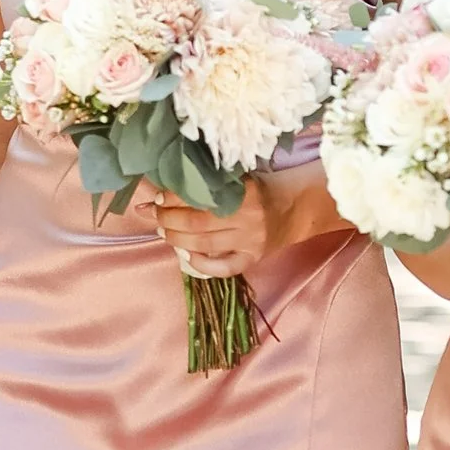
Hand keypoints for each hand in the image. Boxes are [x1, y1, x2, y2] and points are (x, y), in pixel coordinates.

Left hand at [134, 177, 276, 279]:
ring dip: (177, 238)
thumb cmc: (259, 191)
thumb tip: (164, 187)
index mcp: (244, 193)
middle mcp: (248, 218)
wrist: (293, 210)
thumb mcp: (238, 180)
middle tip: (156, 214)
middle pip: (197, 222)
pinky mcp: (252, 259)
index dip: (174, 198)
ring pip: (204, 244)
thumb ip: (208, 184)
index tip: (158, 196)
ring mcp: (250, 242)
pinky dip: (201, 264)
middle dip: (169, 218)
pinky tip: (186, 255)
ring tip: (164, 231)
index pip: (200, 196)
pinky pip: (224, 268)